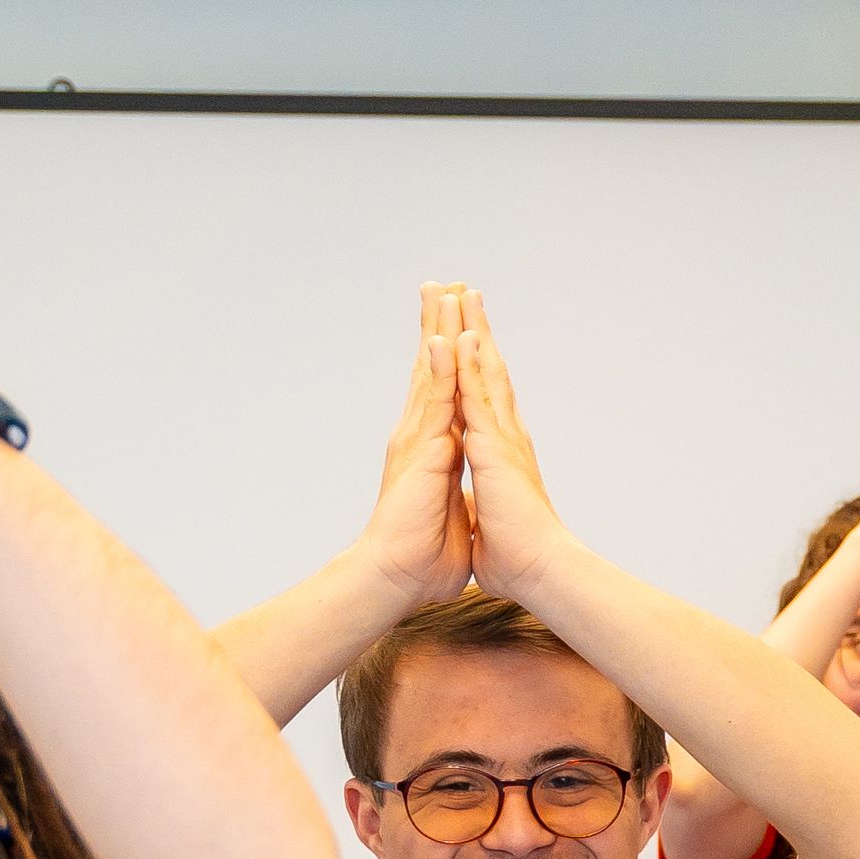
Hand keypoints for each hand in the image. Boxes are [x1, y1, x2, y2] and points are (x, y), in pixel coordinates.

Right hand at [348, 309, 473, 610]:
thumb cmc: (423, 554)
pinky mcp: (423, 450)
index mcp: (432, 445)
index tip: (458, 318)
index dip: (450, 353)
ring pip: (430, 372)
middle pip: (431, 367)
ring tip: (441, 290)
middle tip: (444, 282)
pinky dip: (438, 369)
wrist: (400, 576)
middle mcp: (421, 433)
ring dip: (437, 330)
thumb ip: (451, 488)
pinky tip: (440, 338)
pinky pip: (434, 401)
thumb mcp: (447, 508)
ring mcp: (419, 438)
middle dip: (439, 324)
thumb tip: (460, 486)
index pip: (443, 388)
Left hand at [453, 315, 572, 586]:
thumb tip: (487, 510)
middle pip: (488, 371)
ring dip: (474, 331)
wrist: (537, 571)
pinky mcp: (493, 447)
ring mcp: (502, 437)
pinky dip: (469, 364)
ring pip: (485, 372)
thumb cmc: (518, 556)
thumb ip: (489, 502)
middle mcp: (506, 436)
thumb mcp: (492, 518)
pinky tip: (463, 334)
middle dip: (476, 330)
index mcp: (501, 452)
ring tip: (464, 295)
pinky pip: (477, 396)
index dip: (474, 363)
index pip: (484, 398)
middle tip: (466, 292)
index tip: (465, 332)